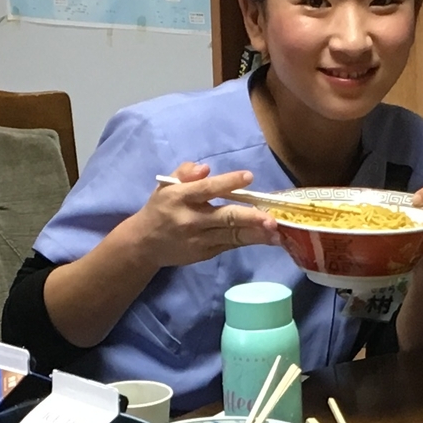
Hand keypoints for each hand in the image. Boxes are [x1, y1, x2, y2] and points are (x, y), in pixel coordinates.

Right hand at [115, 164, 275, 270]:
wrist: (145, 244)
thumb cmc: (161, 208)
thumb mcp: (166, 186)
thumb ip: (184, 173)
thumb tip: (206, 168)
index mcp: (180, 198)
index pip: (206, 189)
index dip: (228, 183)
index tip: (249, 177)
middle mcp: (191, 220)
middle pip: (224, 218)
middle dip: (249, 218)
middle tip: (271, 218)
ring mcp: (199, 239)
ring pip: (232, 236)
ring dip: (257, 235)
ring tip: (278, 233)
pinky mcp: (206, 253)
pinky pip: (231, 245)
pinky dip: (250, 241)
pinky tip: (268, 238)